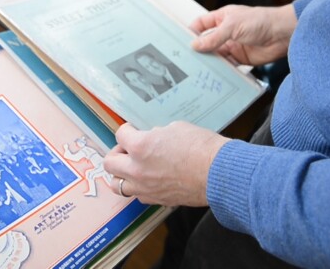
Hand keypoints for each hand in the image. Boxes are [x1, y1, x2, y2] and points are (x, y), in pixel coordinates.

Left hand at [103, 122, 228, 205]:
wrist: (219, 173)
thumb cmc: (202, 147)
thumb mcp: (176, 129)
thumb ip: (156, 135)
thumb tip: (151, 138)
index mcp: (140, 146)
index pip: (121, 135)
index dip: (128, 130)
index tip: (132, 130)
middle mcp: (137, 169)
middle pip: (110, 163)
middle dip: (117, 153)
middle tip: (128, 150)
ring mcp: (145, 187)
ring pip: (117, 185)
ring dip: (122, 174)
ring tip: (133, 168)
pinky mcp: (157, 200)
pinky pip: (137, 195)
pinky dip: (139, 188)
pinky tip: (149, 180)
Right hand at [190, 4, 296, 65]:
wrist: (282, 34)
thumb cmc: (260, 21)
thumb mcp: (232, 26)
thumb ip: (213, 37)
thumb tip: (196, 45)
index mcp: (222, 18)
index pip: (202, 25)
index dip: (191, 32)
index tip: (181, 42)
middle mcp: (226, 32)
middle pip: (207, 42)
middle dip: (198, 50)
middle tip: (186, 59)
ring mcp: (233, 45)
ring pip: (216, 55)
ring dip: (209, 62)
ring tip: (197, 70)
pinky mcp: (241, 58)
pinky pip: (227, 65)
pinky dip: (221, 70)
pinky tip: (214, 74)